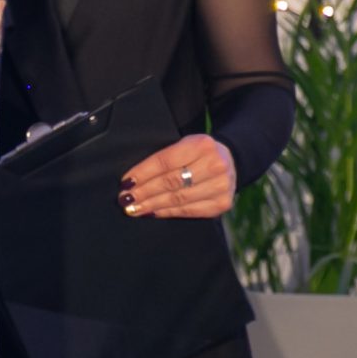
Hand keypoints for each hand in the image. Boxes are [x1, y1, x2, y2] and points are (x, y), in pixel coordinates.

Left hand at [120, 133, 236, 219]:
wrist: (231, 161)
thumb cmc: (198, 153)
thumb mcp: (184, 145)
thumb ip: (164, 158)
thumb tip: (133, 179)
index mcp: (202, 145)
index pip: (164, 161)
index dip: (142, 173)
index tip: (125, 182)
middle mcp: (215, 165)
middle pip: (171, 182)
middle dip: (144, 192)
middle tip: (125, 198)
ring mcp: (221, 186)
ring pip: (178, 199)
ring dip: (152, 205)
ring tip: (134, 208)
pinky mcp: (223, 203)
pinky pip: (190, 211)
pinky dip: (168, 212)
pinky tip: (153, 212)